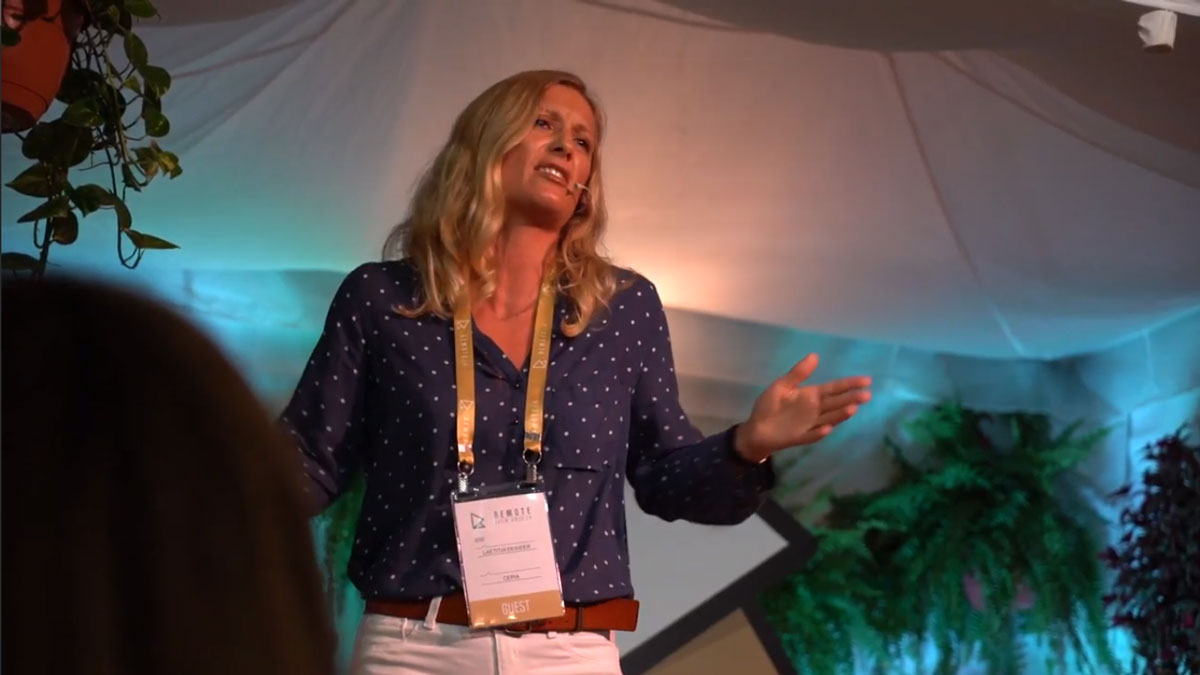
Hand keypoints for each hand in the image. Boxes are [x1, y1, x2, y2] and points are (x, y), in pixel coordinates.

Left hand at [734, 354, 871, 462]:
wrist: (756, 428)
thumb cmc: (769, 406)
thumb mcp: (782, 386)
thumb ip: (798, 373)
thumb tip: (815, 355)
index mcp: (811, 396)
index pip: (834, 388)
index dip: (849, 384)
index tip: (866, 380)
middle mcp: (815, 410)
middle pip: (836, 403)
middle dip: (851, 398)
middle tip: (867, 395)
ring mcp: (809, 424)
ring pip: (829, 418)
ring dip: (840, 415)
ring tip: (852, 409)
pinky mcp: (800, 437)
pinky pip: (811, 435)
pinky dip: (819, 432)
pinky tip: (827, 429)